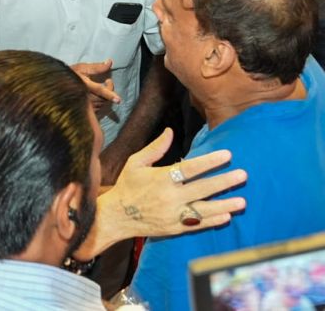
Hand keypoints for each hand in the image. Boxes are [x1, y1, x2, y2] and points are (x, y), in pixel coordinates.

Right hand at [71, 60, 121, 112]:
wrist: (56, 84)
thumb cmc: (68, 74)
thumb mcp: (81, 68)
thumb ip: (97, 67)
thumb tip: (110, 62)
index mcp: (84, 86)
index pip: (99, 90)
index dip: (109, 95)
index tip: (118, 100)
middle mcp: (83, 97)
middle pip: (102, 99)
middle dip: (109, 91)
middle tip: (108, 82)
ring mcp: (82, 105)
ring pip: (100, 105)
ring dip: (104, 97)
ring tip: (102, 89)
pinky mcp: (82, 110)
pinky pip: (96, 110)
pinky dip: (100, 104)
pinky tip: (97, 97)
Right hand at [77, 128, 245, 258]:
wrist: (116, 216)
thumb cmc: (127, 186)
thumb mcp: (135, 163)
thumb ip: (155, 148)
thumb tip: (170, 131)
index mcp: (161, 178)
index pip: (190, 168)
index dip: (209, 161)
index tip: (227, 154)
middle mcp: (169, 197)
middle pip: (202, 188)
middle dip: (224, 181)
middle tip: (243, 174)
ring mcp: (173, 214)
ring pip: (204, 209)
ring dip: (225, 205)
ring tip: (243, 200)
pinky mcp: (174, 228)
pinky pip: (197, 224)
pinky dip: (212, 221)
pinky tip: (227, 216)